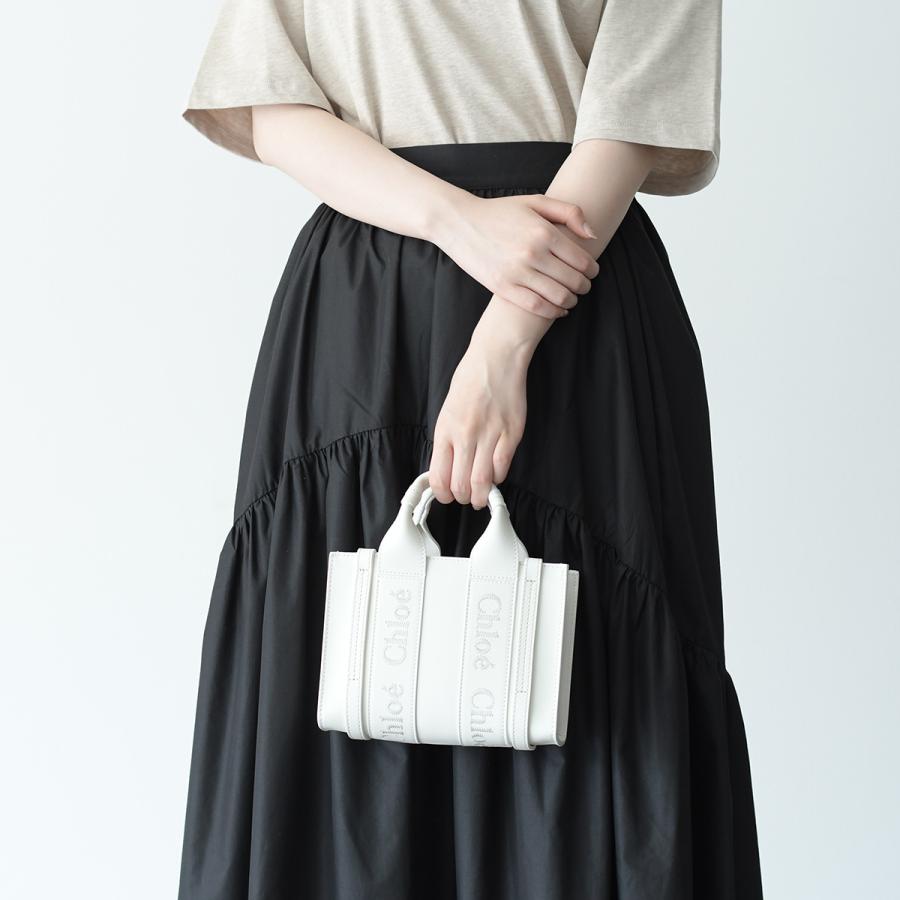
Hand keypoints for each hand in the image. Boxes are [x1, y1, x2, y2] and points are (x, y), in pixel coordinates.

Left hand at [429, 306, 536, 508]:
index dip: (442, 494)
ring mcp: (490, 434)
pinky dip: (498, 477)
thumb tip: (447, 467)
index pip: (439, 475)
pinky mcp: (511, 433)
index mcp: (445, 429)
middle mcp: (465, 434)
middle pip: (461, 484)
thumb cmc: (470, 379)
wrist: (495, 357)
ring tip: (481, 496)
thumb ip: (447, 439)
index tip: (446, 496)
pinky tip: (495, 475)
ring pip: (482, 481)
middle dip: (463, 498)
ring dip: (481, 495)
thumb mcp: (447, 409)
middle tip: (466, 498)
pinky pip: (502, 466)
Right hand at [430, 192, 600, 319]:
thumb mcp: (535, 202)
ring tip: (571, 299)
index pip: (582, 260)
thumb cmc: (500, 212)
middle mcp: (533, 253)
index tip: (592, 273)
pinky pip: (537, 306)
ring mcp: (517, 273)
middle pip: (573, 280)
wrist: (460, 223)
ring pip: (558, 296)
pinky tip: (558, 310)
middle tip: (583, 287)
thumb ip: (569, 212)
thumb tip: (592, 235)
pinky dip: (553, 312)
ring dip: (571, 301)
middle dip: (584, 287)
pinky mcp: (503, 287)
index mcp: (544, 232)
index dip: (592, 270)